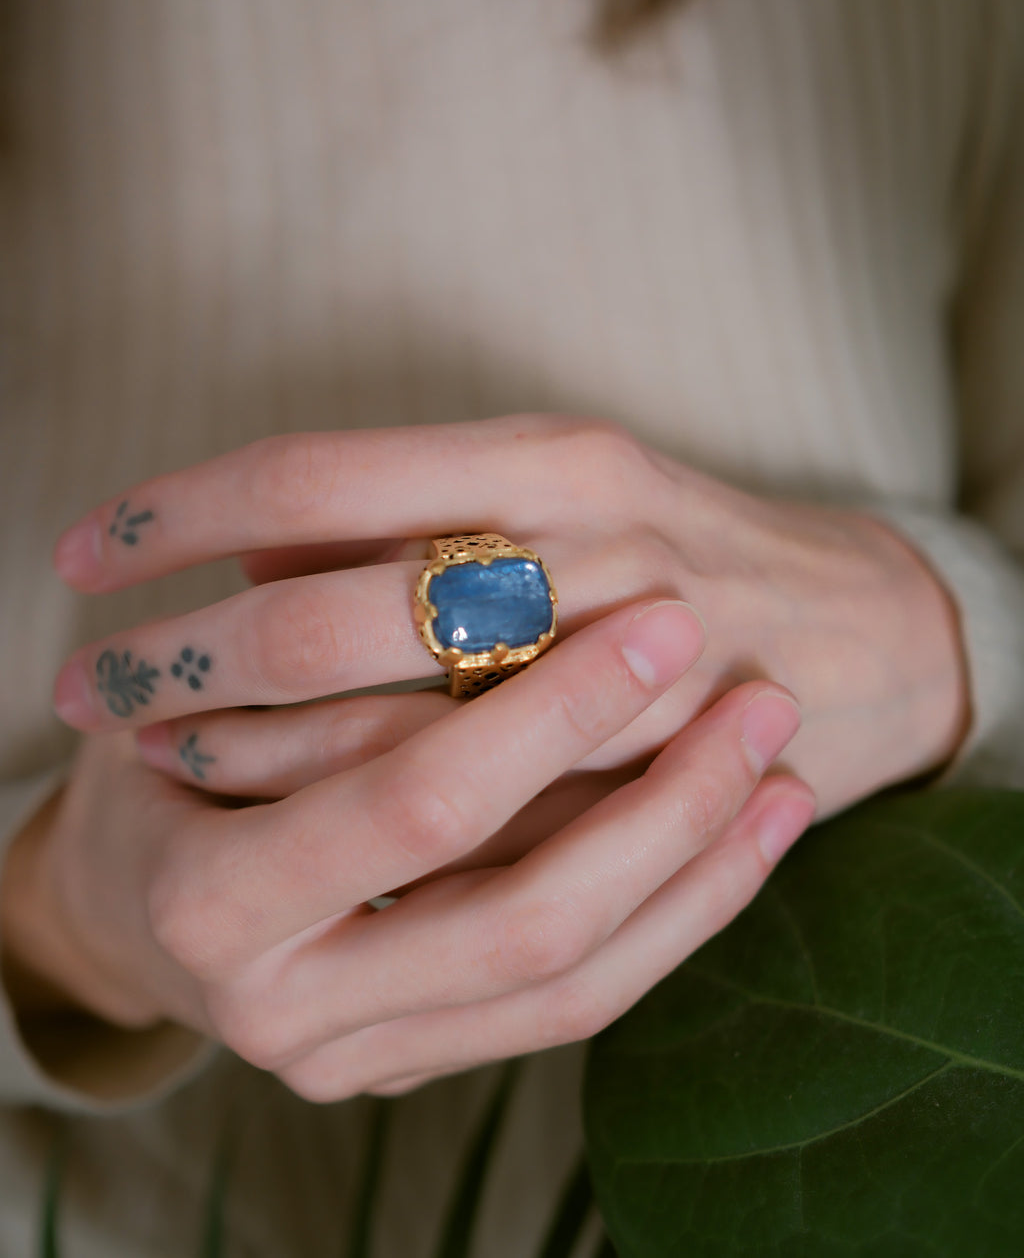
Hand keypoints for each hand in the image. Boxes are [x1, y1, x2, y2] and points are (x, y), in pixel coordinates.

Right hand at [9, 602, 810, 1097]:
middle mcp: (283, 1011)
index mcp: (207, 905)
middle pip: (519, 915)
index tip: (660, 616)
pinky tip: (754, 829)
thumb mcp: (190, 700)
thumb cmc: (161, 773)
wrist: (144, 915)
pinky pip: (583, 1006)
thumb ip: (297, 634)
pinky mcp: (420, 1059)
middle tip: (760, 694)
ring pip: (572, 976)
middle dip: (659, 803)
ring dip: (694, 863)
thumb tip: (414, 539)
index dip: (541, 712)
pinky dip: (683, 918)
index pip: (408, 807)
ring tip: (785, 763)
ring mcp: (360, 1054)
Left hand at [52, 415, 967, 813]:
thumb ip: (417, 510)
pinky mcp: (630, 791)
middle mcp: (595, 550)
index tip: (84, 542)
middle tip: (90, 680)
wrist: (854, 638)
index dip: (183, 509)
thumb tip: (249, 544)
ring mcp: (623, 680)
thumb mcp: (559, 483)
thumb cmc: (675, 547)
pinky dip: (350, 813)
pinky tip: (266, 803)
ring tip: (151, 740)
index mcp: (558, 451)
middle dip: (186, 655)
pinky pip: (470, 828)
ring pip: (388, 738)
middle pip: (330, 617)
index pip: (320, 474)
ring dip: (249, 746)